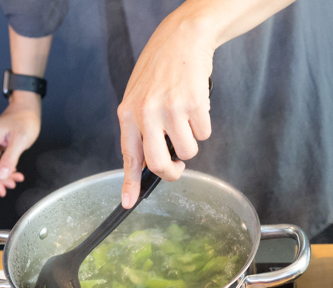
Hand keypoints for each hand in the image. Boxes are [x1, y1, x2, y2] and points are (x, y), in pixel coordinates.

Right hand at [0, 92, 41, 196]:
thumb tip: (2, 175)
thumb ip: (10, 159)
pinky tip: (14, 173)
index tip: (1, 189)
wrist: (27, 110)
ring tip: (16, 179)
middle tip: (10, 186)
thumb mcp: (20, 141)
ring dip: (1, 176)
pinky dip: (3, 170)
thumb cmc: (24, 120)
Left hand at [117, 14, 213, 207]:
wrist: (182, 38)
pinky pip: (204, 134)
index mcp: (128, 113)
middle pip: (159, 164)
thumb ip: (141, 127)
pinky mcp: (193, 104)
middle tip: (178, 165)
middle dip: (173, 172)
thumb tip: (149, 162)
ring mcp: (170, 109)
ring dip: (192, 142)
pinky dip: (204, 125)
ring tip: (186, 118)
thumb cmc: (161, 69)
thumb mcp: (139, 96)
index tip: (129, 202)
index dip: (129, 183)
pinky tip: (196, 105)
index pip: (129, 156)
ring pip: (188, 151)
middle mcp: (146, 113)